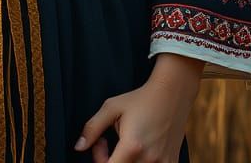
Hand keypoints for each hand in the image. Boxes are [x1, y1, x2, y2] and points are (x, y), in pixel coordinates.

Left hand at [73, 53, 202, 161]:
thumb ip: (92, 128)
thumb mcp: (112, 107)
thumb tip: (78, 147)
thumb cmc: (141, 99)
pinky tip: (141, 149)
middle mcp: (148, 160)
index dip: (99, 159)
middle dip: (111, 161)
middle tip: (111, 144)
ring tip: (126, 146)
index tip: (101, 143)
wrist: (171, 94)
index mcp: (132, 147)